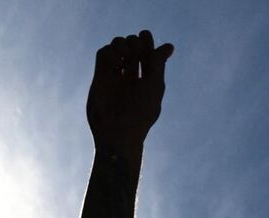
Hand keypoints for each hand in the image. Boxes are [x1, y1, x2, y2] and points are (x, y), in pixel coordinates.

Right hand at [87, 30, 174, 154]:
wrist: (118, 131)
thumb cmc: (141, 112)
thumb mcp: (155, 85)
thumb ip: (159, 64)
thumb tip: (169, 45)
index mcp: (147, 81)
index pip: (148, 54)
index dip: (147, 42)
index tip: (145, 34)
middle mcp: (131, 78)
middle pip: (133, 48)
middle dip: (135, 42)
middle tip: (135, 49)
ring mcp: (115, 77)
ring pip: (117, 49)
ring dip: (121, 43)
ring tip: (125, 53)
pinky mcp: (100, 78)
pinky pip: (103, 54)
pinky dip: (109, 50)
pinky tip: (115, 60)